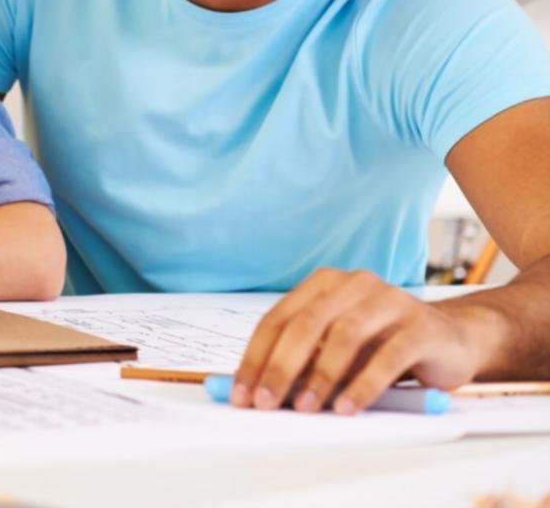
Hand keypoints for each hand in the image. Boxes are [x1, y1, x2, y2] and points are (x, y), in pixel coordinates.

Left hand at [232, 268, 490, 414]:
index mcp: (324, 285)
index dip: (256, 357)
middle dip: (280, 367)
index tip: (242, 394)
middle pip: (305, 325)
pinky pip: (388, 355)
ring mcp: (390, 300)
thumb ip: (303, 362)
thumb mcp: (337, 350)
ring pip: (344, 335)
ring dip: (320, 376)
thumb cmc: (383, 346)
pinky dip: (364, 384)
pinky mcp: (421, 326)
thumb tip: (258, 392)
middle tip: (266, 402)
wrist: (452, 340)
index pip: (277, 320)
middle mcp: (354, 284)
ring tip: (307, 408)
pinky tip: (349, 407)